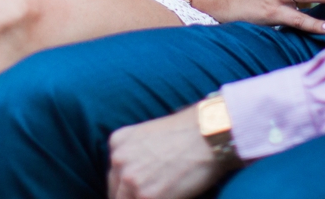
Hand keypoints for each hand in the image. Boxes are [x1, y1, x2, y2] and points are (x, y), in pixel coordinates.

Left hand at [107, 105, 225, 198]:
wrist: (210, 133)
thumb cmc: (189, 133)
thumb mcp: (150, 136)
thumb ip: (135, 156)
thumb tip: (137, 180)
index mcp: (117, 142)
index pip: (114, 178)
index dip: (127, 191)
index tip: (138, 194)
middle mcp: (118, 160)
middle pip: (116, 194)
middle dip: (132, 198)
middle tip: (152, 195)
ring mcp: (130, 179)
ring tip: (163, 195)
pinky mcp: (147, 197)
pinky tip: (172, 197)